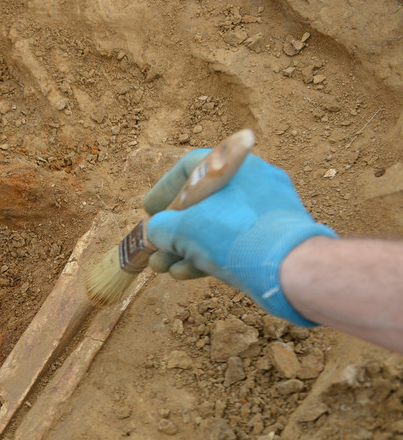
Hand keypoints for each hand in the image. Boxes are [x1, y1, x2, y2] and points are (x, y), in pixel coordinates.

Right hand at [143, 149, 336, 324]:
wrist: (289, 266)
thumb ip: (160, 228)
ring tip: (165, 268)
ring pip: (218, 225)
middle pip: (203, 202)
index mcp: (234, 165)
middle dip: (174, 229)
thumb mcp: (181, 229)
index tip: (149, 211)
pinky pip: (235, 241)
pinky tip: (186, 274)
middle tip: (156, 246)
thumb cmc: (231, 234)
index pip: (189, 168)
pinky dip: (209, 254)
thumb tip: (154, 233)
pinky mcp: (276, 236)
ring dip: (187, 247)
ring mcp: (268, 209)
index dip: (163, 190)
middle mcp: (254, 181)